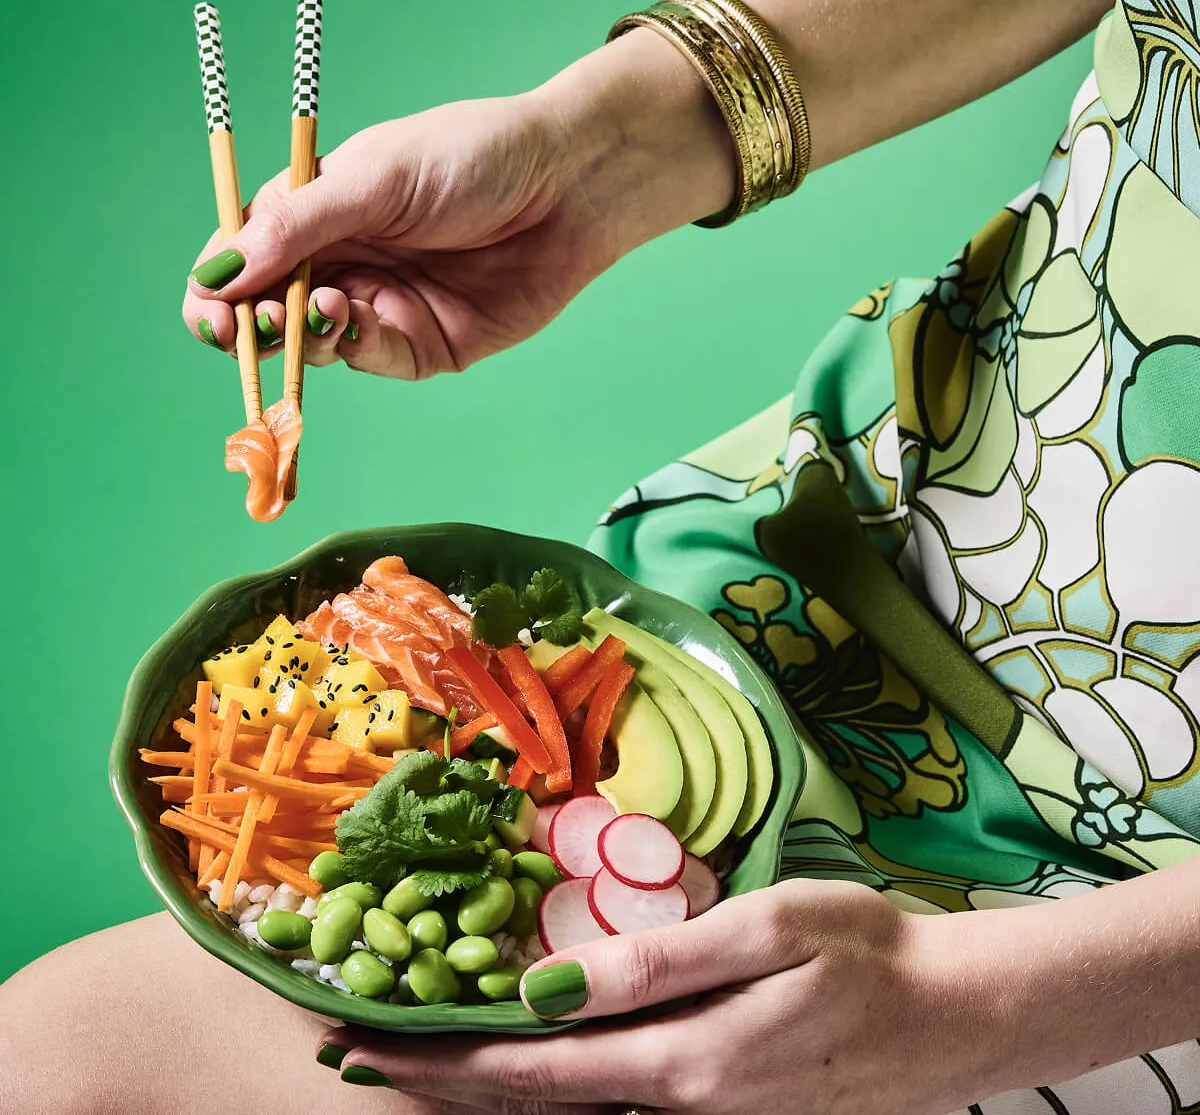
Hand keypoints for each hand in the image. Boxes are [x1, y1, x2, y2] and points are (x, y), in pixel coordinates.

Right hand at [182, 30, 734, 378]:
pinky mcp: (422, 344)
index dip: (217, 290)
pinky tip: (353, 318)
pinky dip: (353, 346)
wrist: (569, 186)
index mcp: (316, 212)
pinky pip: (370, 358)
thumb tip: (217, 272)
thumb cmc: (474, 157)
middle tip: (252, 324)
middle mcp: (341, 264)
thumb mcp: (376, 178)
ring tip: (315, 308)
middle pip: (269, 314)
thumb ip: (298, 226)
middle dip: (251, 326)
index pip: (243, 261)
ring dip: (301, 336)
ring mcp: (381, 307)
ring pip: (315, 344)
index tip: (210, 308)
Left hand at [316, 880, 1006, 1113]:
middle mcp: (679, 1106)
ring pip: (567, 1112)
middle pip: (533, 1104)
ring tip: (415, 1060)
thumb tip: (551, 986)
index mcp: (682, 1064)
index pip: (529, 1072)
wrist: (955, 1017)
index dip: (440, 1062)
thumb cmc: (867, 955)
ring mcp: (702, 1113)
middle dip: (438, 1084)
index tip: (365, 1046)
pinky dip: (547, 1086)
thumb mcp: (770, 931)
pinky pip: (611, 1103)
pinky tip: (527, 1061)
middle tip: (356, 1057)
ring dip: (484, 1087)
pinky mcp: (723, 1103)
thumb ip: (662, 963)